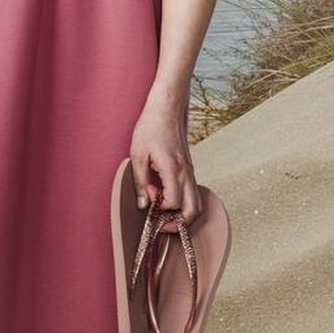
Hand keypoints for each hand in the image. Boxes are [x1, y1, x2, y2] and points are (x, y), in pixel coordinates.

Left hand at [129, 97, 202, 232]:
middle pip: (192, 211)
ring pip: (196, 204)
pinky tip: (167, 195)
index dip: (160, 208)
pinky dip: (184, 202)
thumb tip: (143, 205)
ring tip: (164, 209)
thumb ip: (140, 182)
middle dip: (178, 223)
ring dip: (182, 214)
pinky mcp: (189, 168)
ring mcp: (190, 171)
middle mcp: (186, 173)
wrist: (166, 109)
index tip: (148, 197)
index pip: (174, 203)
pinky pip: (192, 193)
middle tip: (161, 221)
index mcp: (173, 169)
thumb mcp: (137, 154)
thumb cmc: (151, 127)